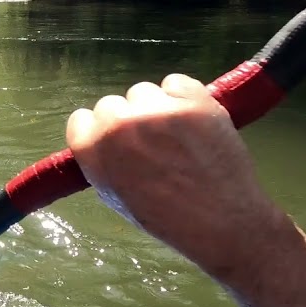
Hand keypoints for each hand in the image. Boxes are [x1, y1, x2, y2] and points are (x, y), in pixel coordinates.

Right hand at [66, 74, 292, 282]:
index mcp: (93, 151)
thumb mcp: (117, 197)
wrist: (224, 223)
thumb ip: (104, 162)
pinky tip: (194, 123)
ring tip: (177, 136)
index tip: (116, 141)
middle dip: (128, 120)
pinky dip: (184, 97)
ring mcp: (156, 110)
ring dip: (156, 108)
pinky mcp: (191, 100)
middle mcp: (118, 125)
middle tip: (151, 143)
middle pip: (112, 104)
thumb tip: (106, 141)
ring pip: (145, 92)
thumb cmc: (169, 219)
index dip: (99, 131)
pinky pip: (176, 83)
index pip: (81, 120)